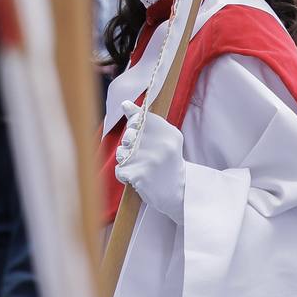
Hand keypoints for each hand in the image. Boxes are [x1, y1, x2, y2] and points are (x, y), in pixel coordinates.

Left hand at [115, 101, 185, 221]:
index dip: (134, 125)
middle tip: (142, 155)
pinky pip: (119, 170)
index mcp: (169, 133)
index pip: (139, 118)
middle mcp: (161, 145)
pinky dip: (124, 175)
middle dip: (129, 144)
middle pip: (128, 135)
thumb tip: (124, 103)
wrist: (177, 193)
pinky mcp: (139, 175)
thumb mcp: (164, 138)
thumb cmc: (167, 162)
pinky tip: (137, 178)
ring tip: (140, 167)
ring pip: (121, 153)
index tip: (139, 132)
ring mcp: (150, 161)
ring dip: (126, 161)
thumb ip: (146, 120)